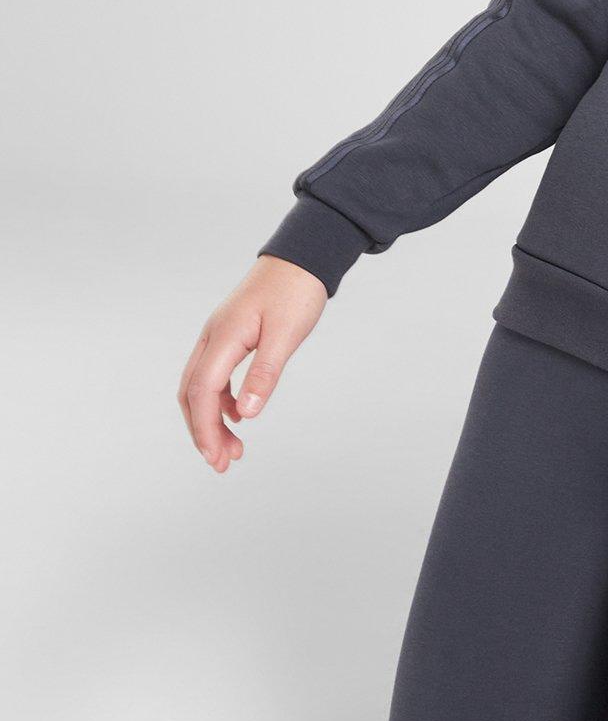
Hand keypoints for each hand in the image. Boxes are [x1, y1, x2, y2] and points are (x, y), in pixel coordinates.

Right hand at [177, 256, 327, 470]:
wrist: (301, 257)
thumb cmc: (296, 291)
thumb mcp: (286, 334)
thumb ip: (265, 373)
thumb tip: (247, 413)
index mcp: (223, 337)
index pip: (201, 392)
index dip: (205, 429)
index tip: (217, 457)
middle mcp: (213, 337)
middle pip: (192, 393)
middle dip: (203, 432)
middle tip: (222, 463)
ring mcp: (219, 336)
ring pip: (201, 386)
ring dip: (212, 420)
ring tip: (233, 448)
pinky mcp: (230, 336)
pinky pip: (215, 375)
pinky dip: (222, 401)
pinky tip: (240, 415)